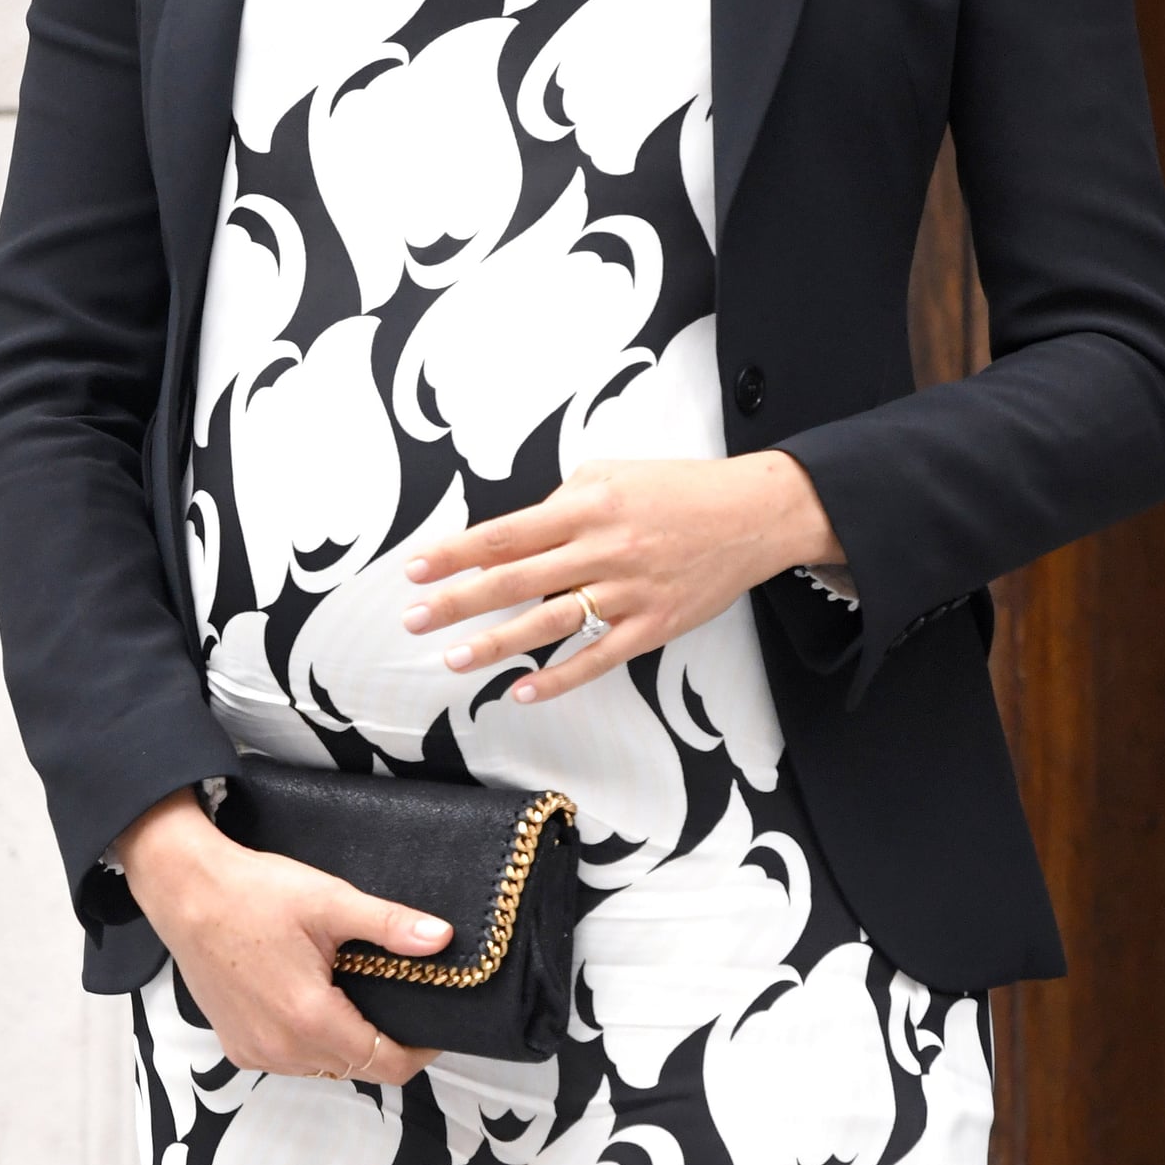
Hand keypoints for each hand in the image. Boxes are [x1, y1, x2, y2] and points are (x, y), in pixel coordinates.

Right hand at [112, 791, 447, 1082]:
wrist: (186, 892)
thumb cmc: (253, 893)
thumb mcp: (330, 901)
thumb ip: (389, 924)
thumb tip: (441, 938)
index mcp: (310, 1018)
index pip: (386, 1064)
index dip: (419, 1052)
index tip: (433, 1028)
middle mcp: (281, 1048)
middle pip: (357, 1068)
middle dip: (385, 1043)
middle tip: (397, 998)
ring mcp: (255, 1051)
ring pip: (324, 1065)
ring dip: (346, 1042)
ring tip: (354, 993)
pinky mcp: (236, 1047)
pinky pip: (291, 1059)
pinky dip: (311, 1041)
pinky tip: (312, 1000)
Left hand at [401, 450, 844, 706]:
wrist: (752, 514)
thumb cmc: (678, 489)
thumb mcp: (614, 473)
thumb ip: (563, 500)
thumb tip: (518, 533)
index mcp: (586, 505)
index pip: (505, 533)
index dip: (455, 553)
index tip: (415, 569)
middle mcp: (602, 548)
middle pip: (514, 579)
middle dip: (457, 600)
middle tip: (413, 619)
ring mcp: (627, 591)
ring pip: (549, 623)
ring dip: (496, 643)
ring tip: (452, 658)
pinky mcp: (652, 625)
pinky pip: (598, 658)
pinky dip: (559, 678)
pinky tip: (522, 691)